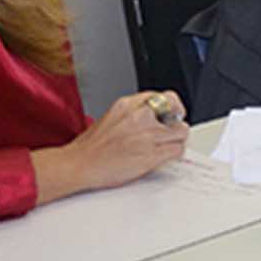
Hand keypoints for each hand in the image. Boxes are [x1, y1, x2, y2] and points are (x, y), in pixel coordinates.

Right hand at [30, 90, 187, 204]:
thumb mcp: (111, 117)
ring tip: (168, 146)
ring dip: (177, 140)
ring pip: (181, 132)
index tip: (173, 114)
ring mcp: (147, 135)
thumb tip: (150, 118)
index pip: (162, 96)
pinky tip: (165, 157)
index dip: (172, 106)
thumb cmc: (90, 147)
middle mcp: (139, 117)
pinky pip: (177, 150)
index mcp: (127, 105)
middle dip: (176, 122)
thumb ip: (132, 115)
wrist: (79, 164)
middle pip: (176, 111)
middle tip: (173, 131)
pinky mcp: (151, 154)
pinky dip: (175, 154)